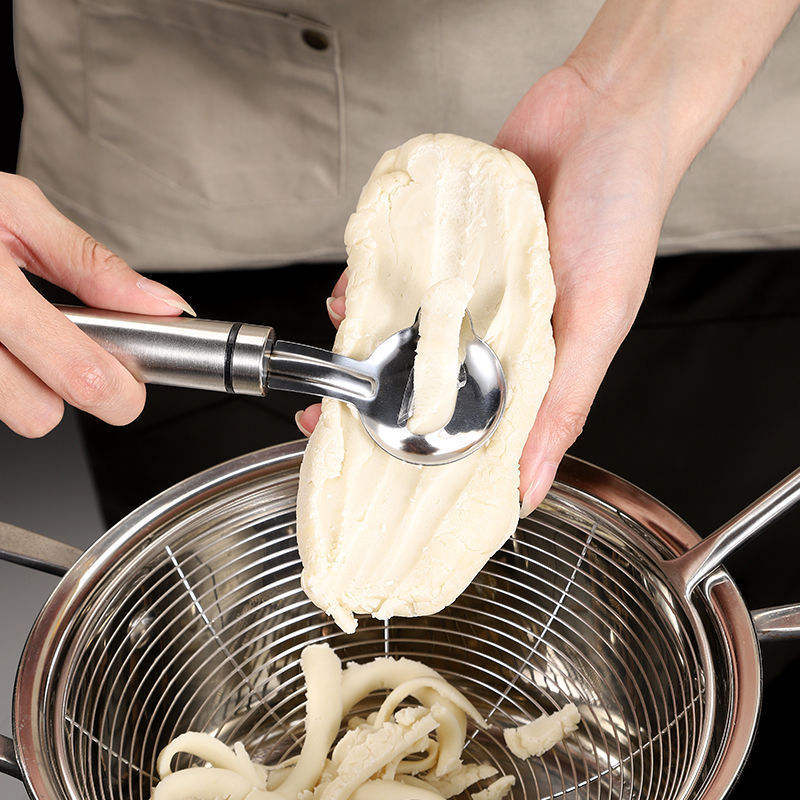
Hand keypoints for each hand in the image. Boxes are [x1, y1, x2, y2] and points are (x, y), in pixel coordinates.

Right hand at [0, 173, 193, 436]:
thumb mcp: (16, 210)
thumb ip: (90, 265)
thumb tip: (160, 306)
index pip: (79, 376)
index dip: (119, 390)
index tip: (130, 379)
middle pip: (40, 417)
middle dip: (64, 389)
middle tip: (66, 347)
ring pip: (8, 413)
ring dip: (22, 383)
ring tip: (11, 327)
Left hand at [295, 66, 671, 511]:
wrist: (606, 113)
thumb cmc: (621, 216)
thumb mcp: (598, 324)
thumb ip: (560, 405)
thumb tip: (527, 487)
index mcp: (535, 361)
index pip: (475, 421)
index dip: (426, 446)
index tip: (380, 466)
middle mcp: (498, 327)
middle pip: (428, 374)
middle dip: (379, 396)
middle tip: (333, 413)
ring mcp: (469, 284)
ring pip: (407, 322)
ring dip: (370, 335)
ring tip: (345, 342)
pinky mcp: (448, 242)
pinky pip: (400, 268)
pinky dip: (373, 279)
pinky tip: (354, 288)